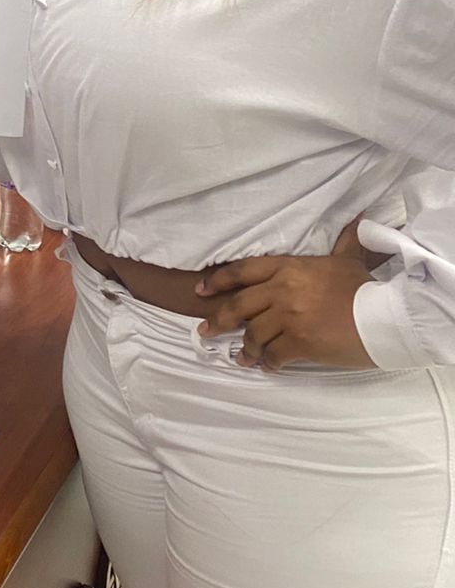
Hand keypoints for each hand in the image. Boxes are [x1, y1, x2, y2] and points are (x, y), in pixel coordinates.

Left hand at [195, 234, 375, 370]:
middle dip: (219, 320)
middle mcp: (282, 290)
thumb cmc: (366, 289)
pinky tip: (268, 366)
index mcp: (289, 268)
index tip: (200, 290)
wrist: (387, 317)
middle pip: (238, 305)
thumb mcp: (348, 261)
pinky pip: (273, 354)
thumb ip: (343, 243)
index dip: (217, 281)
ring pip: (253, 334)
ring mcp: (289, 317)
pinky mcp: (299, 342)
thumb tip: (357, 220)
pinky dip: (268, 362)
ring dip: (246, 349)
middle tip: (206, 331)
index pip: (242, 270)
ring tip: (243, 358)